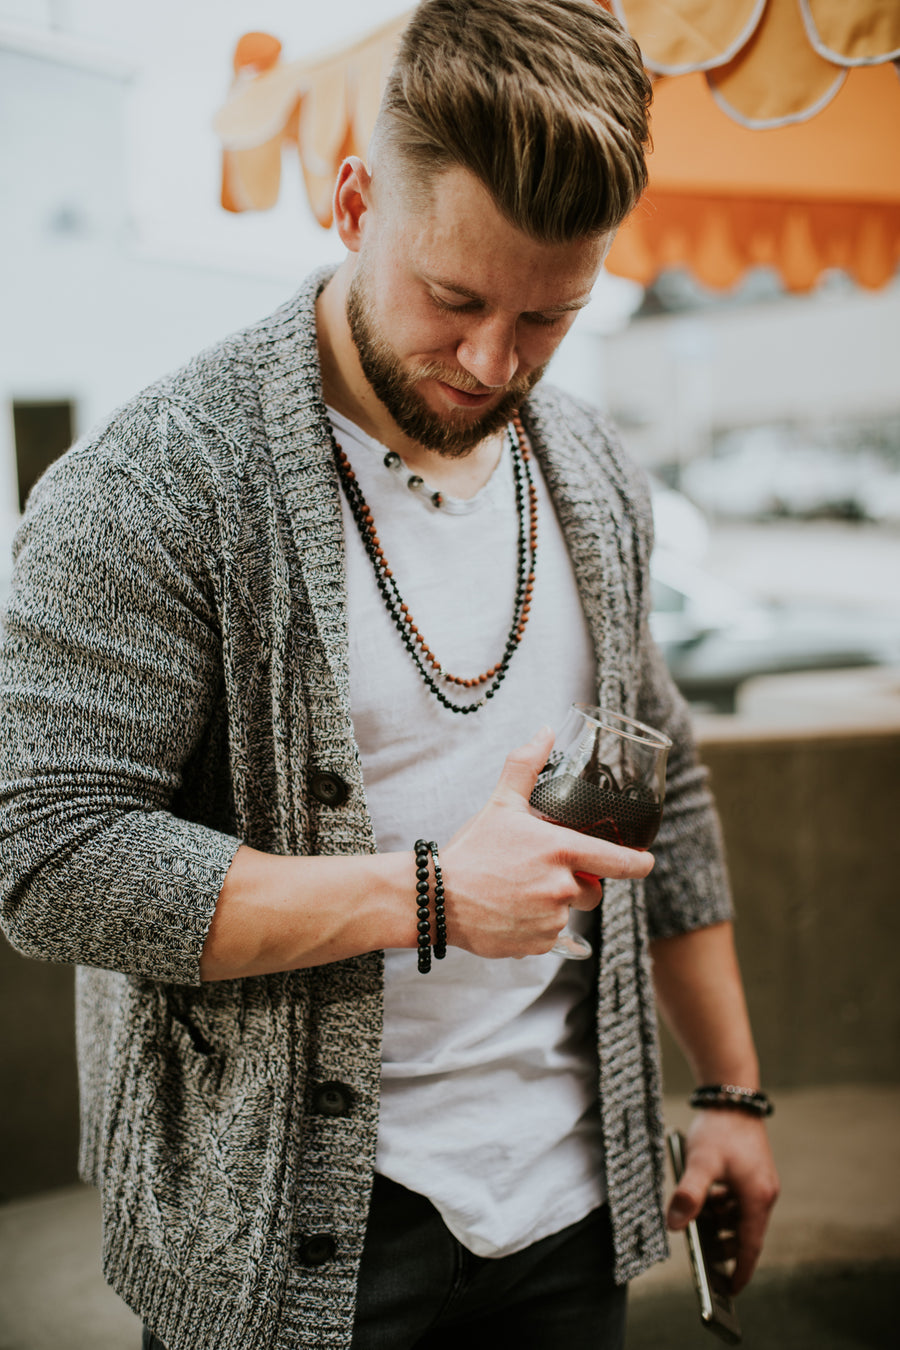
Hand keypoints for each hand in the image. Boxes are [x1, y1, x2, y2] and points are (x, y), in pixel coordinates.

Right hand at [441, 727, 654, 959]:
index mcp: (561, 850)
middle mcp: (562, 887)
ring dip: (554, 904)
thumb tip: (546, 732)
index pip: (620, 862)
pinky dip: (536, 926)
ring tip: (520, 890)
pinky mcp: (537, 945)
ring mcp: (550, 919)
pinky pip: (550, 935)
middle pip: (593, 890)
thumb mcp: (500, 803)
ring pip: (570, 912)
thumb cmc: (471, 850)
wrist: (436, 898)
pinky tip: (511, 910)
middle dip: (579, 882)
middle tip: (545, 872)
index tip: (647, 861)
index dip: (639, 863)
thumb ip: (526, 766)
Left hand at [667, 1108, 779, 1293]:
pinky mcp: (750, 1171)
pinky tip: (704, 1199)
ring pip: (739, 1215)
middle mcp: (763, 1192)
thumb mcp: (700, 1163)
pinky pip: (737, 1199)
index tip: (730, 1292)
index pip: (750, 1247)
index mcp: (757, 1198)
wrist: (732, 1094)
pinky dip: (722, 1205)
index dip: (740, 1271)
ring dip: (720, 1224)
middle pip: (745, 1233)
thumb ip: (688, 1195)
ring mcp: (759, 1181)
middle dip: (725, 1247)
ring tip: (699, 1226)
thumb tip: (674, 1225)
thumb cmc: (719, 1129)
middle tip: (705, 1259)